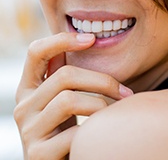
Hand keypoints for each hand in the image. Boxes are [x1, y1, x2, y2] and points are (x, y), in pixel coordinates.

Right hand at [14, 32, 132, 159]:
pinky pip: (75, 133)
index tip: (92, 39)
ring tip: (117, 111)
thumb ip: (65, 73)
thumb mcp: (63, 97)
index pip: (36, 52)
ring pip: (69, 100)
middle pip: (64, 76)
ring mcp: (28, 130)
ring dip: (102, 104)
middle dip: (102, 81)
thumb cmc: (66, 125)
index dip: (62, 40)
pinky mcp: (38, 153)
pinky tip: (105, 132)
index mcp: (28, 87)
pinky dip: (97, 129)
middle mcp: (23, 105)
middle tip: (125, 92)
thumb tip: (85, 40)